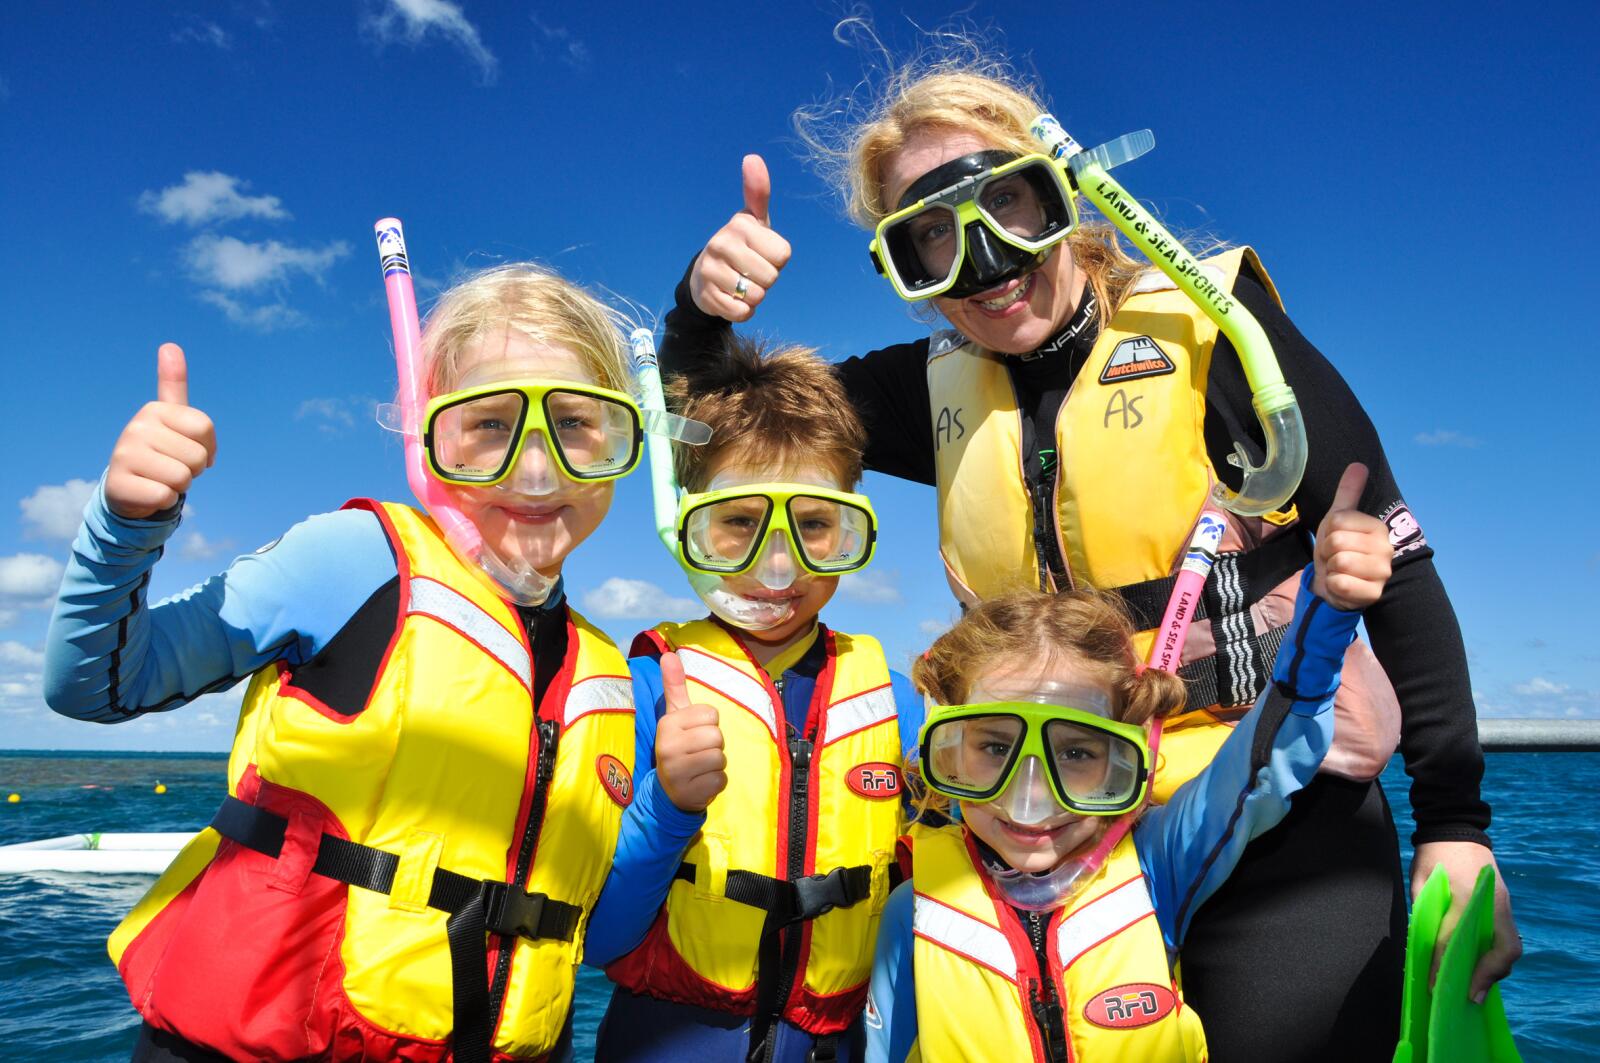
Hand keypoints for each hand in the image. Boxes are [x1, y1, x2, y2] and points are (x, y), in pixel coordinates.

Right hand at [104, 344, 216, 518]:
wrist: (128, 489)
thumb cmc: (161, 452)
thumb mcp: (170, 419)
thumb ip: (173, 385)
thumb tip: (169, 345)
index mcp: (153, 410)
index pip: (204, 428)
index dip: (206, 447)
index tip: (187, 448)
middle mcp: (136, 427)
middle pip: (197, 456)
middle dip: (192, 469)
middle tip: (169, 466)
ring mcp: (125, 456)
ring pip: (183, 478)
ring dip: (178, 486)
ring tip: (159, 478)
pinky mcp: (121, 485)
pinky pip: (166, 496)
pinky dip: (164, 501)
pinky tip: (149, 493)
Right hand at [654, 651, 727, 812]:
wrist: (669, 790)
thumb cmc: (679, 746)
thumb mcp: (675, 716)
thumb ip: (674, 686)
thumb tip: (668, 654)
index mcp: (668, 724)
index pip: (711, 714)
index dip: (709, 724)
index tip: (693, 733)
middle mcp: (668, 747)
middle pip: (717, 737)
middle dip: (714, 745)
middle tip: (698, 752)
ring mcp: (677, 772)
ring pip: (720, 758)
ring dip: (716, 764)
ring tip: (699, 767)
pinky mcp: (690, 792)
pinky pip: (721, 780)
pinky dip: (716, 782)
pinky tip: (701, 782)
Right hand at [688, 154, 791, 321]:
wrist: (705, 277)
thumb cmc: (741, 246)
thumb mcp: (753, 221)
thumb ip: (757, 192)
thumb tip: (752, 157)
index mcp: (740, 225)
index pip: (783, 255)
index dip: (777, 260)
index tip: (761, 253)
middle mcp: (721, 243)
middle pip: (771, 277)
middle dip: (766, 280)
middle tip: (751, 271)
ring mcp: (711, 271)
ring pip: (756, 296)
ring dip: (754, 296)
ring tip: (741, 284)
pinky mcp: (707, 296)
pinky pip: (741, 312)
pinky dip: (743, 311)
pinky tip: (733, 299)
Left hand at [1310, 463, 1391, 610]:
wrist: (1334, 584)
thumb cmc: (1337, 549)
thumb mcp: (1338, 519)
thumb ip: (1348, 493)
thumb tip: (1359, 465)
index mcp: (1378, 528)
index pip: (1337, 521)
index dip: (1328, 532)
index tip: (1334, 540)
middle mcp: (1386, 549)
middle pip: (1336, 541)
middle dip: (1327, 551)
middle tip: (1335, 557)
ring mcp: (1383, 573)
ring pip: (1339, 562)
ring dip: (1331, 569)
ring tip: (1339, 570)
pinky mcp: (1374, 594)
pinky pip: (1340, 583)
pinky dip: (1334, 585)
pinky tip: (1342, 586)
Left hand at [1412, 840, 1521, 1002]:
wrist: (1454, 828)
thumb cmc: (1433, 856)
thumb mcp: (1422, 884)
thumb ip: (1426, 916)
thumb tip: (1426, 951)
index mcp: (1468, 896)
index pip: (1456, 939)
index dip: (1444, 965)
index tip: (1435, 984)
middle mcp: (1493, 904)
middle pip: (1503, 950)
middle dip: (1487, 976)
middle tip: (1470, 996)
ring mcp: (1503, 905)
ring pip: (1509, 947)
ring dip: (1495, 970)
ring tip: (1475, 988)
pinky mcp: (1503, 906)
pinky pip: (1506, 938)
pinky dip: (1496, 957)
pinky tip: (1480, 968)